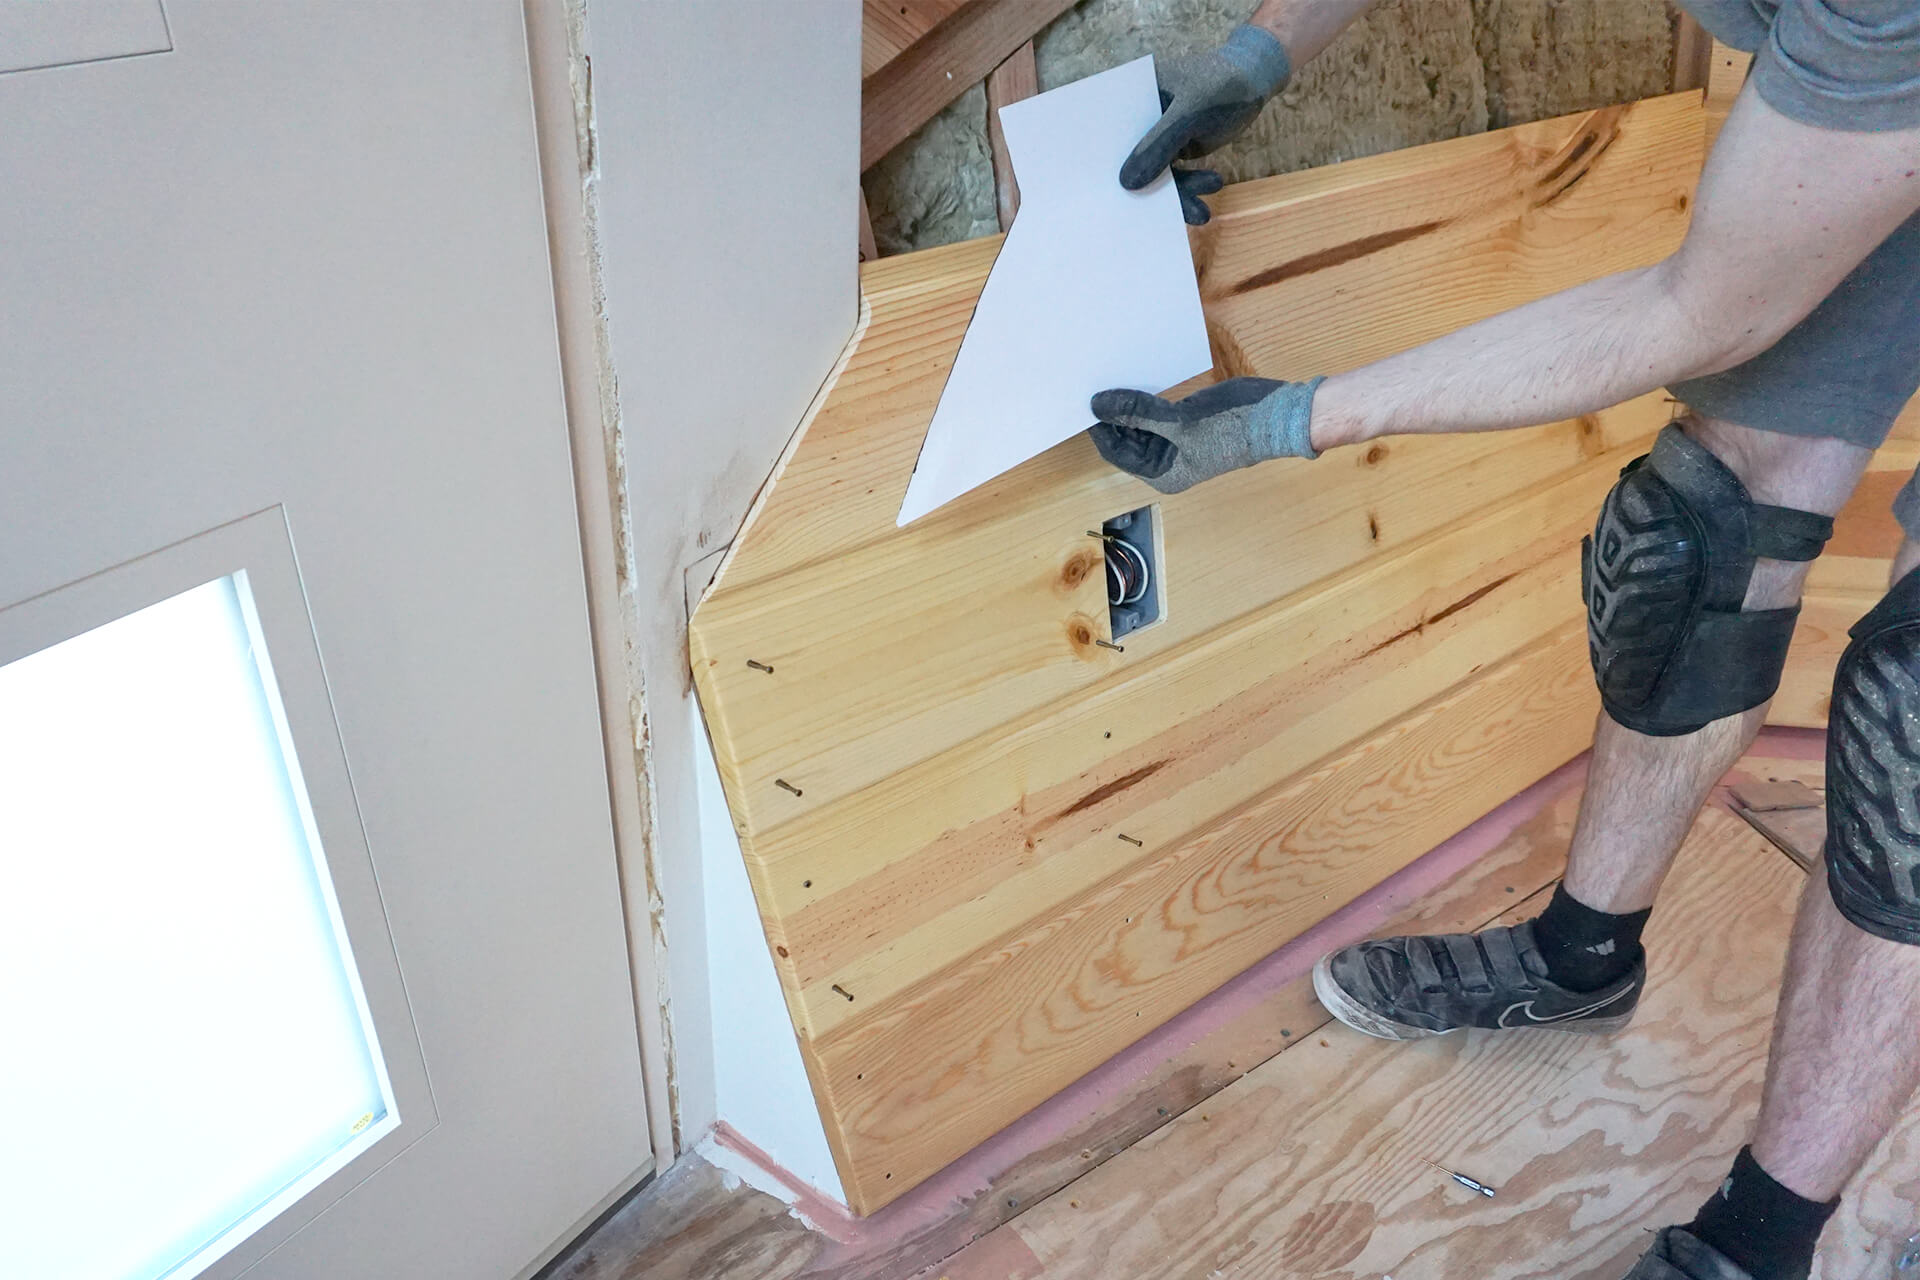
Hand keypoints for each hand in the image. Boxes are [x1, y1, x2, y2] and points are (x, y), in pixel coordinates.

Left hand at [1088, 376, 1323, 492]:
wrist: (1276, 415)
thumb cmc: (1231, 427)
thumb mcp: (1178, 421)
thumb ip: (1136, 412)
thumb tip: (1097, 405)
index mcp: (1161, 473)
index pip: (1116, 451)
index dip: (1099, 427)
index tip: (1083, 401)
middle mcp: (1166, 460)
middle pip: (1126, 437)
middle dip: (1111, 415)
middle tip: (1091, 384)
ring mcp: (1177, 440)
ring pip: (1140, 421)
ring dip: (1127, 404)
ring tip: (1109, 377)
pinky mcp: (1186, 420)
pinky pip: (1156, 409)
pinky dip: (1145, 397)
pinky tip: (1134, 378)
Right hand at [1122, 25, 1291, 224]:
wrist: (1256, 81)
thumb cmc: (1222, 85)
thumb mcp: (1189, 114)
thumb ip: (1158, 146)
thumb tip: (1126, 183)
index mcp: (1133, 95)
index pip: (1109, 130)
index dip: (1104, 161)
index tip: (1107, 193)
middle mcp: (1140, 116)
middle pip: (1130, 156)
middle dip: (1142, 188)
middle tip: (1155, 217)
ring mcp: (1158, 134)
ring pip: (1154, 171)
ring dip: (1177, 194)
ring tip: (1201, 214)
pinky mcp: (1175, 147)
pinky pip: (1173, 174)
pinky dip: (1188, 188)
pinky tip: (1206, 200)